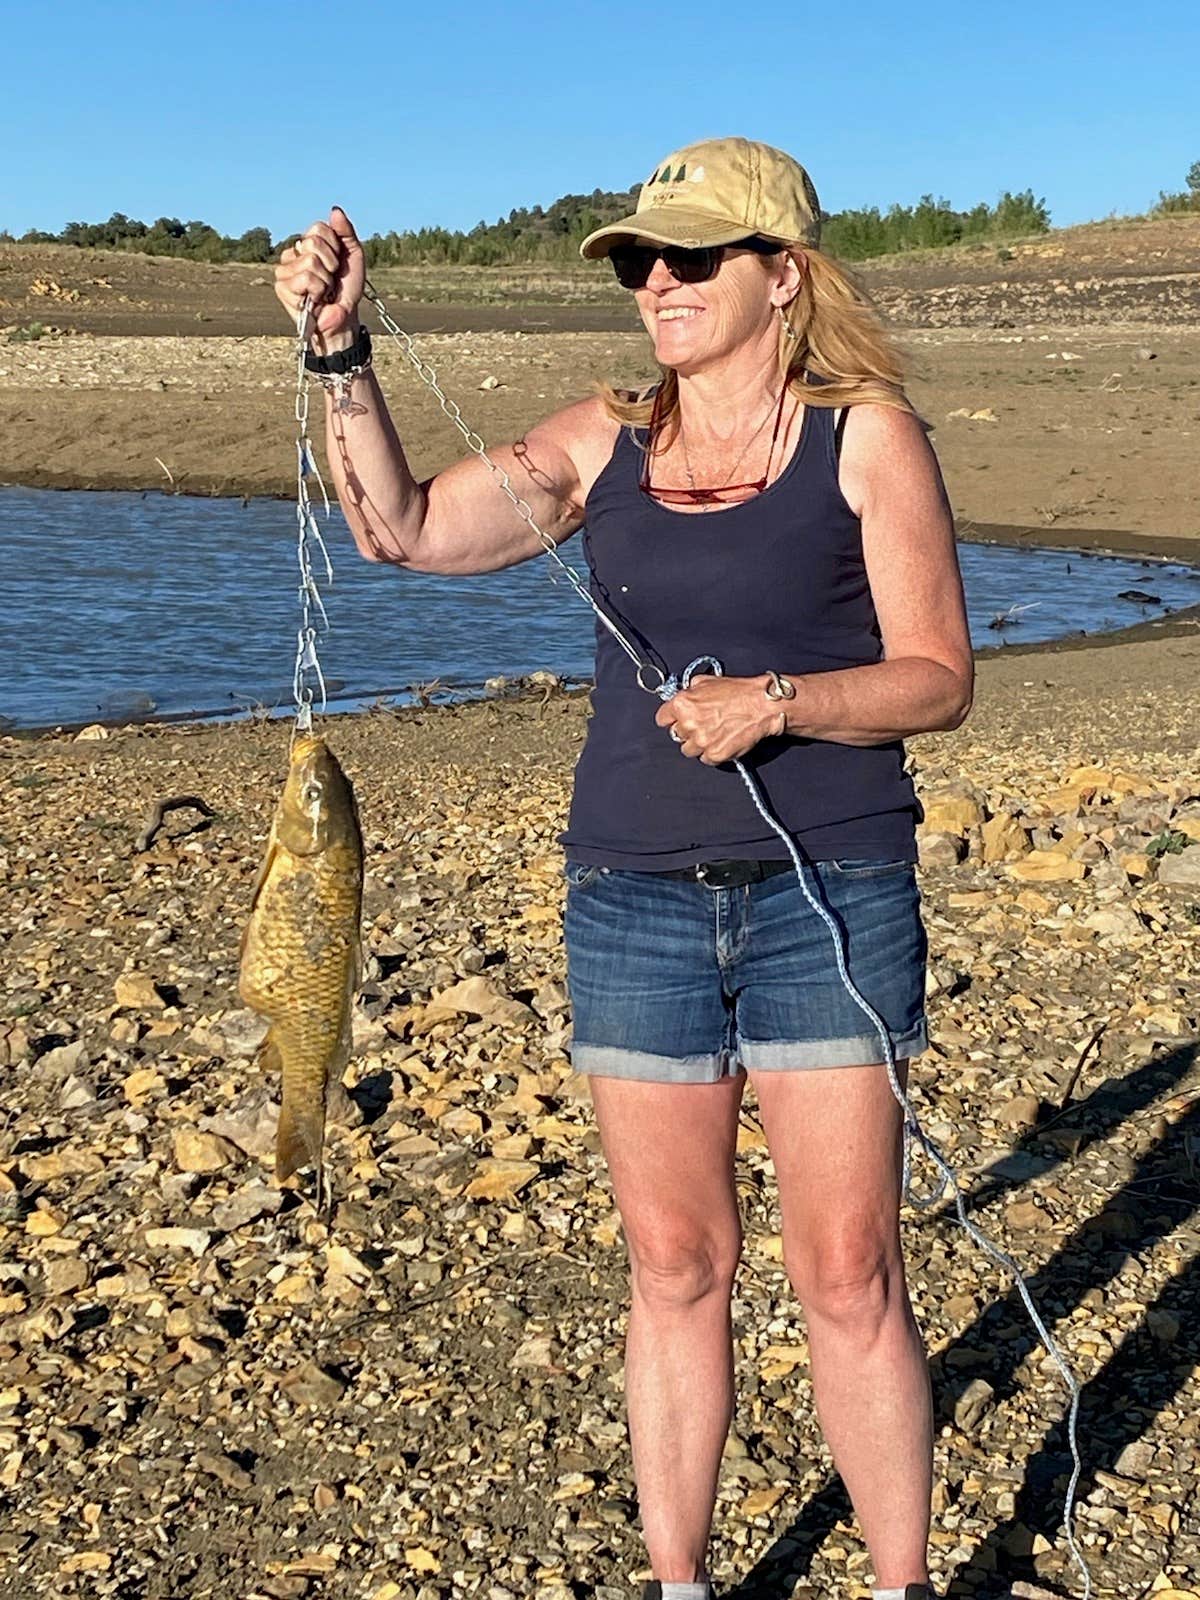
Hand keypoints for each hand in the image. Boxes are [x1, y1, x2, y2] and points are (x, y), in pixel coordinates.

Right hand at [274, 207, 365, 338]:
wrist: (344, 317)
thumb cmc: (346, 289)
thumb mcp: (353, 256)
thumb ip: (346, 232)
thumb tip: (335, 210)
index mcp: (308, 244)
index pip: (318, 228)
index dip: (334, 247)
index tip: (337, 263)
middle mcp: (293, 254)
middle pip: (311, 242)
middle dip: (329, 263)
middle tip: (330, 279)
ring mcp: (284, 271)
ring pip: (309, 261)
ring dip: (324, 280)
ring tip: (322, 291)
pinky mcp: (281, 288)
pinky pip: (304, 279)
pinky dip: (317, 290)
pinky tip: (314, 299)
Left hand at [655, 675, 786, 763]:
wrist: (762, 706)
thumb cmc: (738, 692)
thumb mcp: (707, 681)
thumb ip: (690, 691)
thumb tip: (684, 696)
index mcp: (682, 704)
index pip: (662, 719)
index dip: (670, 718)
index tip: (676, 720)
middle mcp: (688, 724)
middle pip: (676, 735)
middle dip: (687, 730)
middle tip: (703, 724)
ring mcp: (701, 742)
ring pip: (688, 750)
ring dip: (698, 744)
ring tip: (713, 733)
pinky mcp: (715, 755)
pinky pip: (705, 759)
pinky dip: (712, 752)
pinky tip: (722, 740)